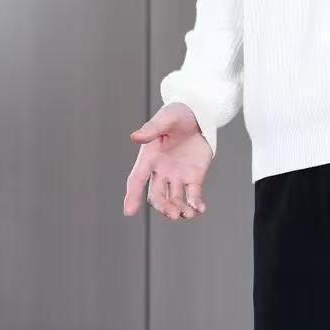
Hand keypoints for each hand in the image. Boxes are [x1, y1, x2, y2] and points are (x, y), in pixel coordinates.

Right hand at [124, 102, 211, 219]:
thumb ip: (152, 129)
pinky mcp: (194, 178)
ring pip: (175, 200)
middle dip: (163, 207)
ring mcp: (177, 177)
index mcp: (149, 158)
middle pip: (157, 196)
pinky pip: (193, 196)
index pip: (137, 180)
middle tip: (173, 214)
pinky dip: (196, 204)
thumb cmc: (178, 114)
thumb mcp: (165, 119)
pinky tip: (200, 209)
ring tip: (188, 214)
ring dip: (180, 210)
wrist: (199, 115)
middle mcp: (161, 171)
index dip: (132, 196)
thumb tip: (135, 137)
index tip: (129, 212)